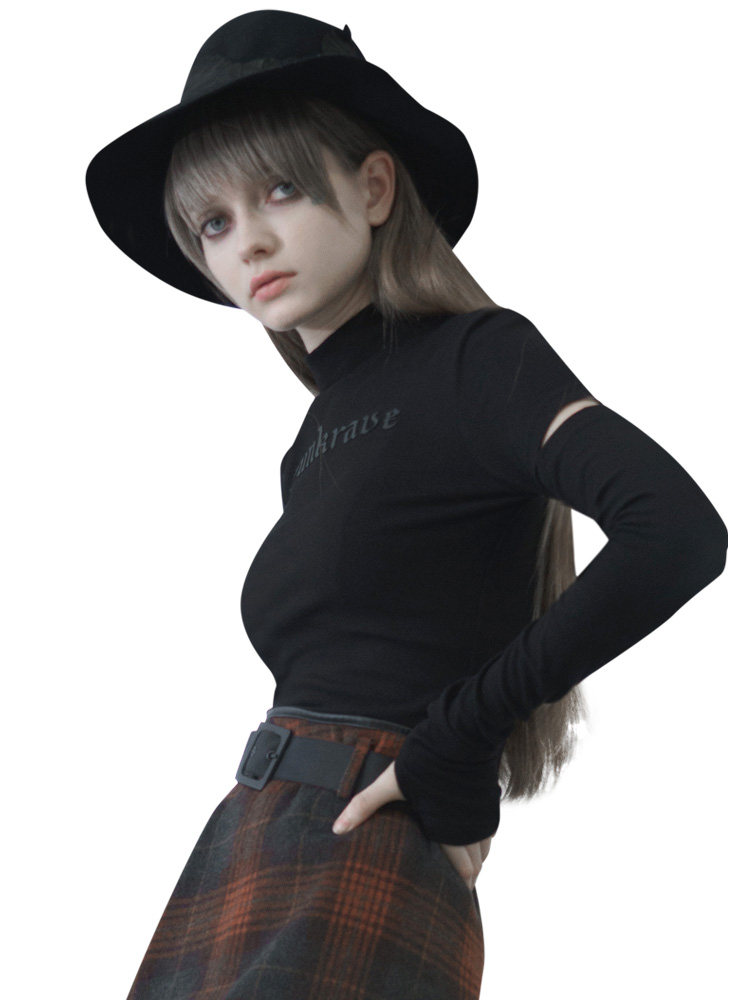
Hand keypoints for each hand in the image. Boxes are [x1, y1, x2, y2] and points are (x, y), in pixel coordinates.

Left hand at [332, 759, 492, 891]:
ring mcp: (482, 813)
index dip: (458, 886)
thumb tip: (337, 829)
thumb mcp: (390, 782)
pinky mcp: (489, 798)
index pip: (459, 868)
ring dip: (476, 859)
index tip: (453, 898)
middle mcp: (468, 827)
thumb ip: (365, 806)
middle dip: (468, 877)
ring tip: (466, 867)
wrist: (462, 733)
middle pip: (476, 863)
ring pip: (484, 847)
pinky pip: (489, 829)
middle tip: (458, 889)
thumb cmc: (426, 758)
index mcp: (445, 830)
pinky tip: (473, 836)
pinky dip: (482, 839)